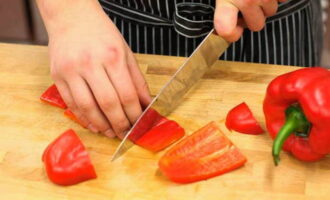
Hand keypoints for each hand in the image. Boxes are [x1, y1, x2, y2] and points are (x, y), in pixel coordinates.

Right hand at [40, 1, 150, 137]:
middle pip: (108, 103)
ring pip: (87, 107)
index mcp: (112, 57)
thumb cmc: (102, 34)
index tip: (139, 125)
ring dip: (100, 125)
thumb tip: (146, 103)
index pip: (127, 94)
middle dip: (119, 124)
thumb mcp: (125, 51)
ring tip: (110, 133)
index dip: (134, 114)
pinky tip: (93, 125)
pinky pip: (70, 103)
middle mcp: (91, 64)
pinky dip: (83, 118)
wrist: (71, 17)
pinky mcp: (57, 76)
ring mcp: (71, 70)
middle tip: (125, 134)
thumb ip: (136, 79)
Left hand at [214, 0, 286, 41]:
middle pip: (256, 25)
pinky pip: (283, 0)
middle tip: (246, 2)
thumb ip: (222, 5)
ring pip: (271, 12)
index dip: (230, 34)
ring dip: (265, 4)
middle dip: (253, 17)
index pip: (226, 31)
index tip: (231, 30)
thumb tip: (222, 24)